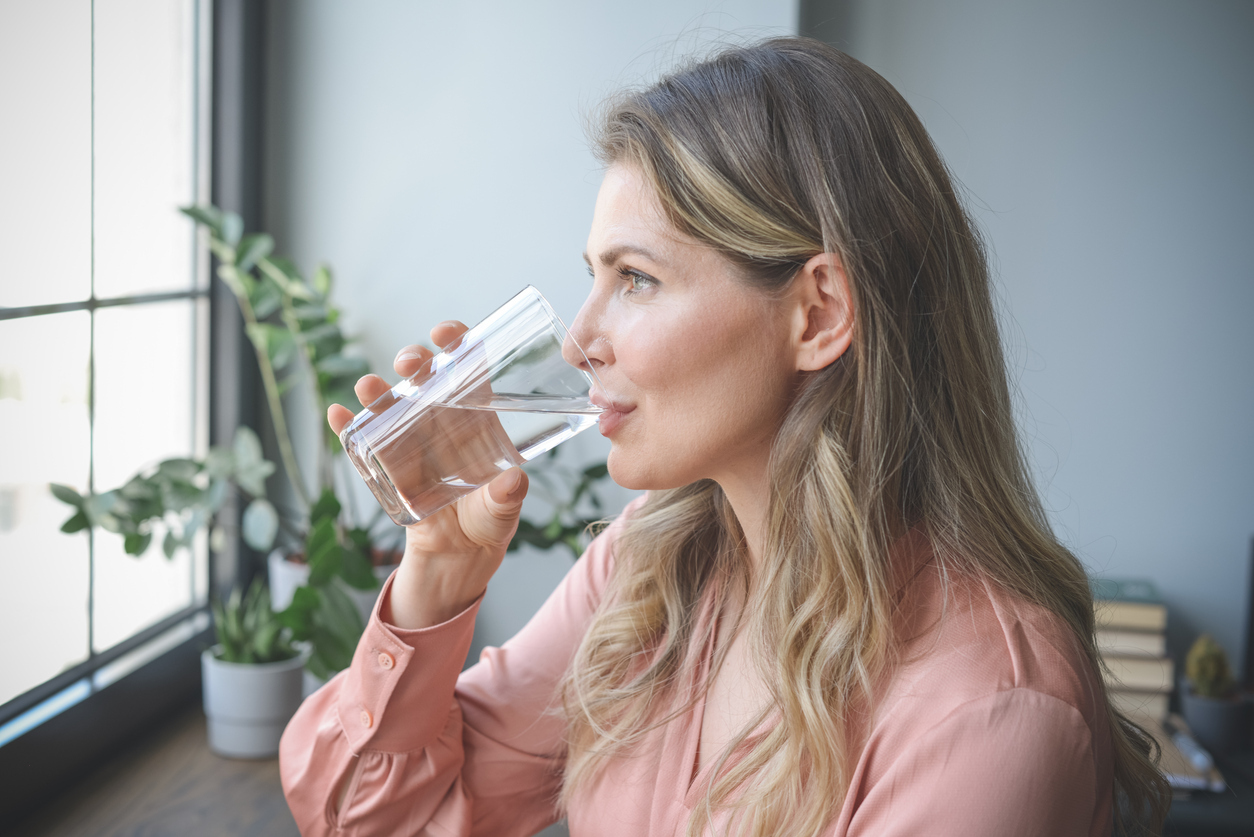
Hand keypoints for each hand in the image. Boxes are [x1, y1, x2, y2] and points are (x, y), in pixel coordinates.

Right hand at [327, 321, 528, 629]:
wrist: (458, 557)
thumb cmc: (488, 523)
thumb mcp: (502, 511)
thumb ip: (507, 498)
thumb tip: (513, 482)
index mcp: (477, 419)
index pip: (468, 371)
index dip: (458, 345)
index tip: (447, 333)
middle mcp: (442, 422)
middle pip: (425, 380)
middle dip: (415, 362)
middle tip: (410, 363)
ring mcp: (411, 440)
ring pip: (391, 404)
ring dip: (378, 390)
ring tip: (369, 386)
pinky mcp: (387, 465)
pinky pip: (362, 440)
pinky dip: (347, 426)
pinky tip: (337, 414)